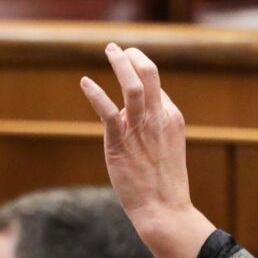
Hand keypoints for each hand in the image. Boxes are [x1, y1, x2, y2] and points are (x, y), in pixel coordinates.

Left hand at [80, 43, 190, 218]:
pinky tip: (85, 82)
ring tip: (110, 50)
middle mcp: (158, 118)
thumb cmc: (162, 182)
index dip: (139, 76)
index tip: (128, 72)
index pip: (155, 85)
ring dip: (119, 63)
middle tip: (118, 48)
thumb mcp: (166, 146)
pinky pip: (107, 112)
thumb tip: (126, 113)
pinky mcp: (120, 143)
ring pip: (132, 86)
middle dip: (133, 56)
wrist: (163, 208)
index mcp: (172, 117)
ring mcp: (140, 129)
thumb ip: (151, 126)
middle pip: (149, 74)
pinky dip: (95, 94)